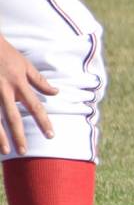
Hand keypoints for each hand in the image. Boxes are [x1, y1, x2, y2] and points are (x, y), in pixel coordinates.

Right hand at [0, 34, 56, 154]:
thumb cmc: (4, 52)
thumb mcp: (25, 64)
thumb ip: (39, 81)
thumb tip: (56, 93)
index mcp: (18, 83)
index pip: (35, 106)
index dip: (43, 122)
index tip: (51, 135)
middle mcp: (4, 90)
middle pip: (13, 117)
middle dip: (19, 135)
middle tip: (25, 151)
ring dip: (1, 137)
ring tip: (6, 151)